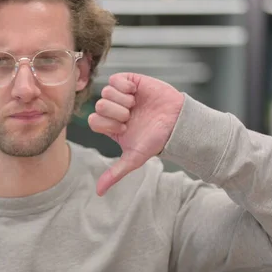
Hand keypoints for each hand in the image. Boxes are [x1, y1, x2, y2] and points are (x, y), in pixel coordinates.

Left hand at [88, 73, 184, 195]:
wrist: (177, 122)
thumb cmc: (156, 140)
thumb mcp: (134, 158)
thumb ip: (115, 172)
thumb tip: (99, 192)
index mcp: (110, 126)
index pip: (93, 120)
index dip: (108, 124)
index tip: (124, 128)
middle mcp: (113, 110)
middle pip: (98, 105)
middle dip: (117, 112)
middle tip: (131, 116)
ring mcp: (121, 95)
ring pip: (106, 92)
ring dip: (123, 100)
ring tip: (136, 105)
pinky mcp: (130, 81)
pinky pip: (115, 79)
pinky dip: (125, 86)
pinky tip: (136, 93)